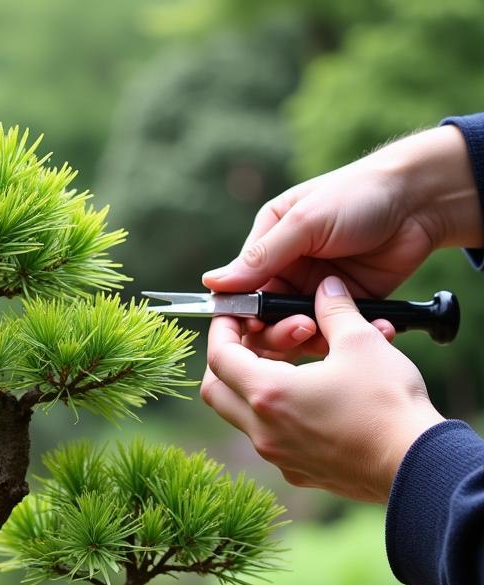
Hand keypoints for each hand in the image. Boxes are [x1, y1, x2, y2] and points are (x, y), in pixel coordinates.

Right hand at [201, 125, 480, 355]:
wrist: (421, 200)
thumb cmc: (358, 196)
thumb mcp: (305, 223)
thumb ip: (260, 257)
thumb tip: (212, 284)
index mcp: (268, 244)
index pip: (239, 288)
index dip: (237, 312)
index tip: (244, 327)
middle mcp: (286, 271)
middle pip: (263, 318)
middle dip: (275, 330)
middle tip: (298, 328)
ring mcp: (313, 292)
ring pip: (294, 332)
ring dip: (306, 338)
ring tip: (324, 330)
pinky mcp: (343, 308)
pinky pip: (331, 334)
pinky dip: (342, 338)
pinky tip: (363, 331)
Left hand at [201, 276, 444, 501]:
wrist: (416, 464)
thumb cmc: (387, 403)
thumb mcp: (361, 343)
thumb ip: (335, 310)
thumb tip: (326, 287)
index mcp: (267, 394)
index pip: (219, 358)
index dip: (222, 330)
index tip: (235, 315)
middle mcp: (262, 430)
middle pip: (218, 391)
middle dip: (230, 361)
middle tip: (259, 340)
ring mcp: (277, 456)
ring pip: (245, 415)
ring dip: (259, 385)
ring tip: (297, 362)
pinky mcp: (297, 471)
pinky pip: (274, 437)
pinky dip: (282, 412)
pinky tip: (316, 395)